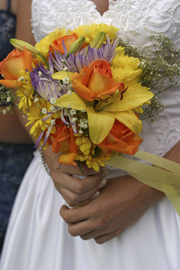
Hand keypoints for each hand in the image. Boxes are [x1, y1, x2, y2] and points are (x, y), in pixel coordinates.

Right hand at [43, 146, 107, 205]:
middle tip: (103, 176)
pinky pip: (72, 202)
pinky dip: (84, 200)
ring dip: (91, 193)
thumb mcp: (72, 146)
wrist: (50, 152)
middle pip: (79, 188)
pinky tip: (93, 192)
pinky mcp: (60, 191)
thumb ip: (84, 151)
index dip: (95, 170)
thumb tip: (102, 156)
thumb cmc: (63, 147)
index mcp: (60, 164)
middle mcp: (58, 177)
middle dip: (95, 183)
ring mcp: (58, 186)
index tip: (102, 167)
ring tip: (100, 184)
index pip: (82, 171)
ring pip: (75, 199)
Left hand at [60, 141, 179, 243]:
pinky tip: (95, 224)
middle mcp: (100, 221)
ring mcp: (108, 228)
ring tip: (84, 217)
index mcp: (94, 208)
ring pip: (85, 236)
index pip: (69, 217)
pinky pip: (99, 240)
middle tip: (71, 213)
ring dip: (81, 228)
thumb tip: (79, 198)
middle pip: (74, 231)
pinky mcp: (116, 231)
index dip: (63, 212)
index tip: (65, 207)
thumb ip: (89, 194)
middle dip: (69, 222)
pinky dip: (93, 234)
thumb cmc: (124, 185)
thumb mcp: (102, 185)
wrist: (143, 191)